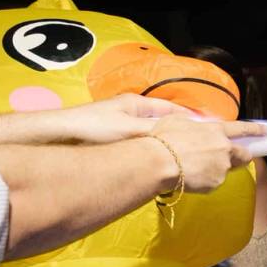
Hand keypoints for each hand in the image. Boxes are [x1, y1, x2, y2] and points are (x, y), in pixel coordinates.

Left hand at [42, 95, 196, 144]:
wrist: (58, 136)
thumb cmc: (94, 129)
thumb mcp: (130, 130)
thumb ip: (156, 132)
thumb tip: (183, 134)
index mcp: (138, 104)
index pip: (173, 111)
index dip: (191, 120)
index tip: (208, 132)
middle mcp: (132, 112)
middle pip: (163, 123)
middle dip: (180, 134)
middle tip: (198, 148)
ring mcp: (122, 125)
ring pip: (152, 135)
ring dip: (165, 144)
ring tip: (181, 157)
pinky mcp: (113, 139)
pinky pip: (140, 145)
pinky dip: (151, 152)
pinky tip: (155, 162)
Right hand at [147, 116, 266, 193]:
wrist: (160, 162)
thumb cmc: (164, 139)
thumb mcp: (177, 121)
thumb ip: (192, 124)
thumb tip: (193, 126)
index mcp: (216, 131)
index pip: (242, 129)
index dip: (255, 130)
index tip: (266, 131)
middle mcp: (224, 148)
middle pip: (243, 154)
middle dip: (243, 156)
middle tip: (235, 158)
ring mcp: (222, 167)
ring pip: (226, 169)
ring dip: (217, 169)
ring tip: (197, 168)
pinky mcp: (215, 183)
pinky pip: (213, 182)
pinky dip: (205, 181)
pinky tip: (190, 177)